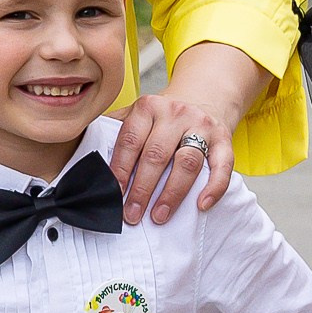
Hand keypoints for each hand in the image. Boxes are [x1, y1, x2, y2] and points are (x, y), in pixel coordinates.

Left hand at [110, 41, 263, 225]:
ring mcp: (201, 125)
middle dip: (142, 189)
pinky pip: (222, 165)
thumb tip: (87, 163)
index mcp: (147, 107)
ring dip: (171, 193)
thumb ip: (116, 132)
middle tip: (131, 214)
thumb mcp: (139, 116)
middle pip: (156, 154)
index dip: (119, 170)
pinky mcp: (224, 138)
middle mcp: (175, 113)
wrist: (204, 96)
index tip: (112, 196)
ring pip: (186, 161)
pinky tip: (202, 205)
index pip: (130, 142)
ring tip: (158, 216)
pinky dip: (214, 187)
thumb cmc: (164, 117)